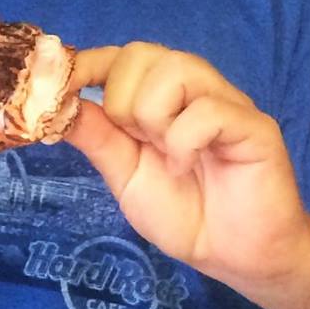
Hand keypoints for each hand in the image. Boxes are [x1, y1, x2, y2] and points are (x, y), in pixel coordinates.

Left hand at [63, 43, 309, 301]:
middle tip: (139, 143)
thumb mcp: (124, 175)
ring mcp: (226, 103)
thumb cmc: (184, 212)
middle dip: (122, 100)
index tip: (57, 86)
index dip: (85, 64)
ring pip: (176, 69)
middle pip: (142, 54)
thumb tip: (55, 103)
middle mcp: (193, 90)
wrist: (234, 255)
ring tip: (165, 154)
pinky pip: (208, 111)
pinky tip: (186, 168)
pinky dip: (184, 142)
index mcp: (159, 98)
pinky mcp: (255, 126)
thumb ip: (97, 137)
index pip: (120, 57)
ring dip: (154, 115)